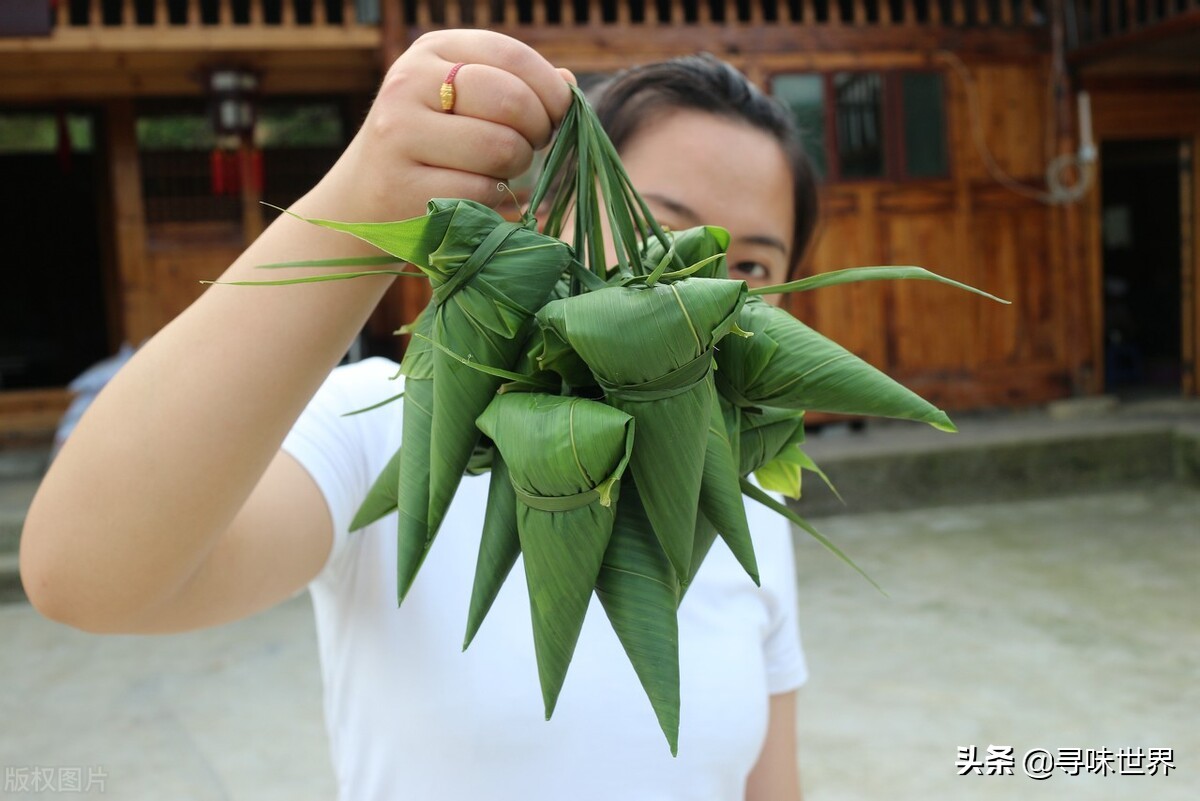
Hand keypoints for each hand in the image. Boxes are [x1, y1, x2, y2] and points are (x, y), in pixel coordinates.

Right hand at [308, 30, 574, 222]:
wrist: (365, 197)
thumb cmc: (433, 144)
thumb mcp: (464, 100)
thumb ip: (515, 85)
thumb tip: (569, 82)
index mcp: (431, 51)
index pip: (510, 55)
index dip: (550, 88)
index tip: (560, 113)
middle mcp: (408, 83)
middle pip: (510, 101)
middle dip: (538, 129)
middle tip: (533, 145)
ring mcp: (398, 135)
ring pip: (499, 149)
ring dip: (518, 168)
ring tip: (504, 170)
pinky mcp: (400, 186)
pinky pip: (480, 191)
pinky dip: (495, 198)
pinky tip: (482, 194)